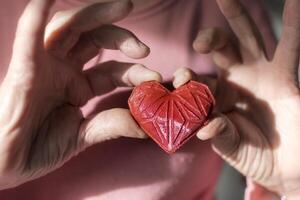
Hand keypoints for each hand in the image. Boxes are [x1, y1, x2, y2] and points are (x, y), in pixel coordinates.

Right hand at [0, 0, 160, 188]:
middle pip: (94, 40)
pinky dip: (38, 16)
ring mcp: (44, 65)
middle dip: (121, 36)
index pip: (112, 71)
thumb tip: (142, 127)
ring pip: (69, 28)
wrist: (4, 165)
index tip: (155, 78)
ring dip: (95, 14)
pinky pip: (30, 35)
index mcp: (78, 86)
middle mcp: (63, 70)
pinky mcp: (24, 68)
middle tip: (143, 47)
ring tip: (125, 6)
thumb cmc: (37, 149)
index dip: (135, 72)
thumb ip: (108, 126)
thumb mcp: (80, 137)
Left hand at [178, 0, 299, 197]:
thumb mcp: (232, 148)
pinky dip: (293, 25)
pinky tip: (293, 1)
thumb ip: (220, 136)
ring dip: (237, 19)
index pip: (198, 81)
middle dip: (208, 40)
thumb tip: (206, 129)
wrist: (284, 167)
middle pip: (219, 51)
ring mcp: (258, 75)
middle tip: (199, 40)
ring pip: (246, 40)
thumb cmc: (253, 156)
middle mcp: (235, 80)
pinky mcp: (283, 76)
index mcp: (216, 97)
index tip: (182, 78)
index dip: (189, 77)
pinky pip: (289, 48)